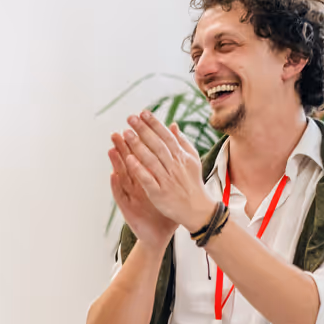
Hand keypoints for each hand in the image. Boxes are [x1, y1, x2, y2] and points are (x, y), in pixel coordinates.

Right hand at [108, 135, 175, 249]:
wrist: (160, 233)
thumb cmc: (164, 209)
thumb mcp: (170, 186)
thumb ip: (172, 167)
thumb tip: (177, 151)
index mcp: (147, 177)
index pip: (141, 155)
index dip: (138, 141)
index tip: (135, 128)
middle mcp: (135, 184)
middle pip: (128, 163)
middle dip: (123, 148)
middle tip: (117, 133)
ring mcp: (130, 196)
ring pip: (122, 176)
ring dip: (116, 163)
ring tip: (111, 149)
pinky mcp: (127, 208)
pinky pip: (121, 195)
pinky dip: (116, 186)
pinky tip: (113, 175)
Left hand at [117, 111, 211, 232]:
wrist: (198, 210)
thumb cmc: (193, 183)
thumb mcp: (192, 160)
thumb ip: (182, 142)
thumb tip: (172, 124)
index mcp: (182, 157)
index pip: (166, 136)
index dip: (154, 124)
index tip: (142, 112)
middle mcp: (174, 166)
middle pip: (157, 145)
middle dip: (143, 130)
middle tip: (130, 118)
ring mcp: (167, 180)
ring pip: (151, 160)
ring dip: (138, 146)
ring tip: (125, 133)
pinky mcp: (159, 193)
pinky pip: (148, 179)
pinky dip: (139, 169)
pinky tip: (128, 159)